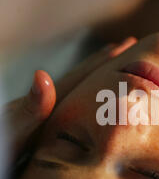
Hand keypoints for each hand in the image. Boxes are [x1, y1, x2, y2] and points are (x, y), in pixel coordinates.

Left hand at [3, 37, 137, 163]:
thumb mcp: (11, 131)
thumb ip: (28, 110)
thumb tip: (43, 77)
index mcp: (46, 105)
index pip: (81, 78)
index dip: (104, 62)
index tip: (126, 44)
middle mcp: (46, 108)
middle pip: (81, 81)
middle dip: (104, 64)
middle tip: (126, 47)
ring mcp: (43, 119)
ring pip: (77, 96)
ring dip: (97, 82)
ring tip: (114, 72)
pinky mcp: (41, 134)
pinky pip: (71, 114)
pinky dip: (85, 105)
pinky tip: (87, 109)